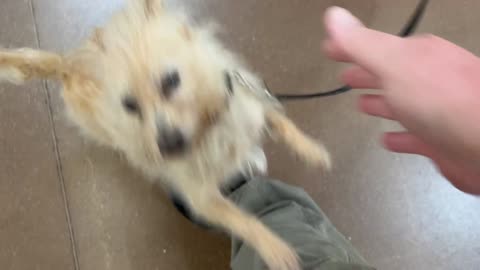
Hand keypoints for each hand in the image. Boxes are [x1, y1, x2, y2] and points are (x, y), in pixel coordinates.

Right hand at [323, 7, 479, 193]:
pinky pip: (412, 136)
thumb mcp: (394, 63)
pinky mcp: (438, 141)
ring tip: (361, 104)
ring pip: (401, 103)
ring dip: (380, 102)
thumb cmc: (442, 100)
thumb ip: (362, 44)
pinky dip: (398, 136)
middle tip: (345, 74)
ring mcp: (434, 111)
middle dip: (365, 74)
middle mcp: (427, 80)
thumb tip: (335, 17)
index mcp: (416, 57)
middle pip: (389, 74)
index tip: (330, 50)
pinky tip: (387, 140)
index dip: (349, 48)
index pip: (374, 47)